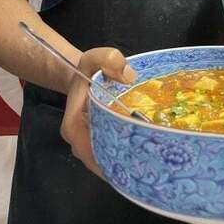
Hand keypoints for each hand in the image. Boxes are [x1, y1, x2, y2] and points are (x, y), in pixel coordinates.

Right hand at [60, 47, 136, 177]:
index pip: (87, 149)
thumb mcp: (95, 57)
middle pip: (99, 162)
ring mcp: (87, 145)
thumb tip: (129, 77)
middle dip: (121, 164)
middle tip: (149, 166)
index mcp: (73, 125)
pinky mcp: (97, 145)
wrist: (83, 75)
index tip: (131, 158)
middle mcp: (77, 141)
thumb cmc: (88, 69)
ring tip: (150, 165)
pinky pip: (110, 157)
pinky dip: (124, 159)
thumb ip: (109, 59)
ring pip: (105, 162)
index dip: (108, 156)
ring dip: (124, 164)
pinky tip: (144, 159)